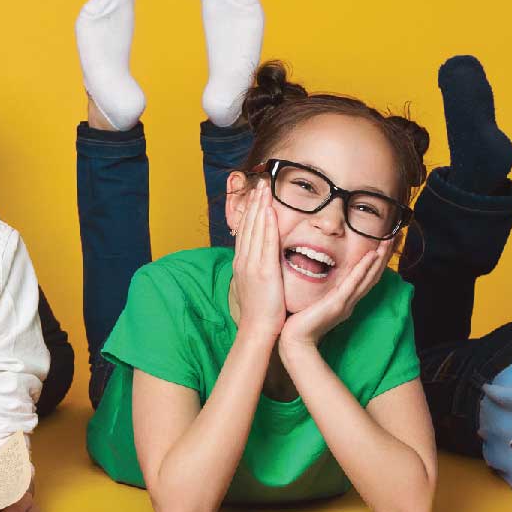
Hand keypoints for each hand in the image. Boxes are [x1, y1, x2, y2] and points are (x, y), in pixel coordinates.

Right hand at [232, 183, 286, 338]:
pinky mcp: (264, 270)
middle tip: (259, 183)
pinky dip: (265, 225)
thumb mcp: (255, 284)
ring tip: (264, 188)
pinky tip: (268, 210)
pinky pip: (265, 243)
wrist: (258, 328)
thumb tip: (261, 259)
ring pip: (255, 229)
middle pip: (248, 226)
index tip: (255, 195)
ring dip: (259, 207)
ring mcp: (253, 264)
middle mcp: (244, 260)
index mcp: (242, 263)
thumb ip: (257, 268)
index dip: (250, 211)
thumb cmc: (260, 310)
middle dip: (253, 203)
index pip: (245, 231)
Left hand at [280, 240, 388, 347]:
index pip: (366, 278)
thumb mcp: (315, 303)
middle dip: (383, 256)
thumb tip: (318, 278)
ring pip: (368, 277)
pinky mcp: (338, 303)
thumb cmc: (301, 323)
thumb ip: (322, 293)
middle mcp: (350, 301)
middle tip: (393, 237)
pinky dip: (364, 269)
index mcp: (346, 301)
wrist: (296, 341)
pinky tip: (372, 256)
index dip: (376, 262)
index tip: (382, 245)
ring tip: (387, 241)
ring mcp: (346, 302)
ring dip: (379, 258)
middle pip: (372, 276)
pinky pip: (354, 283)